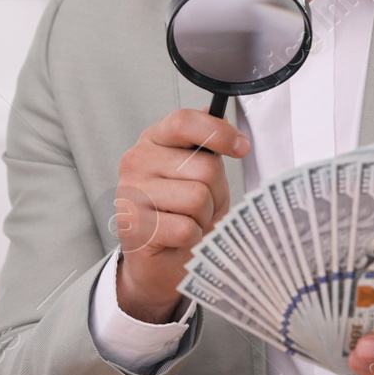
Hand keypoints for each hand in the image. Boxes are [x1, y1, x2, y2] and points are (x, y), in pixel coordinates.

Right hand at [115, 108, 248, 322]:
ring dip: (204, 216)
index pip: (183, 121)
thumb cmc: (181, 212)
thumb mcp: (199, 173)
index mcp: (153, 140)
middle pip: (204, 166)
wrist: (159, 260)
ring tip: (188, 220)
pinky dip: (192, 237)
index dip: (218, 132)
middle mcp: (136, 161)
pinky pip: (186, 228)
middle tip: (202, 205)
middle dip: (216, 191)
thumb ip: (206, 144)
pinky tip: (178, 238)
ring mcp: (131, 193)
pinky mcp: (134, 227)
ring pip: (198, 197)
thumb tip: (222, 114)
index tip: (241, 147)